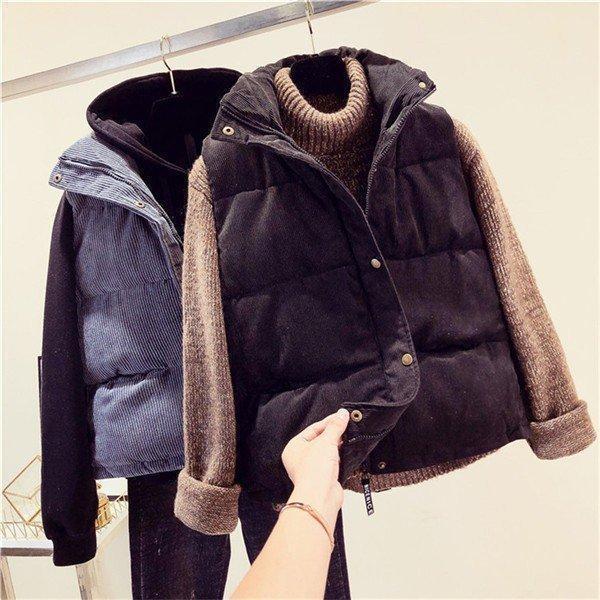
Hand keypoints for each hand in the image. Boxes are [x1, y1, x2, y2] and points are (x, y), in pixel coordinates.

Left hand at [281, 408, 349, 530]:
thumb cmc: (315, 469)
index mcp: (294, 447)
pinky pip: (332, 462)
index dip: (328, 422)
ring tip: (350, 435)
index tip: (341, 416)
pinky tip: (349, 450)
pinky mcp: (323, 477)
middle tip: (347, 424)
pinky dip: (340, 456)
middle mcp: (300, 457)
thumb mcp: (326, 441)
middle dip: (334, 433)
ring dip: (338, 445)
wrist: (320, 497)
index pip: (313, 429)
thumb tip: (342, 413)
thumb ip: (335, 426)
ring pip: (327, 451)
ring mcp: (312, 468)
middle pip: (319, 439)